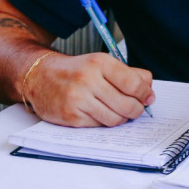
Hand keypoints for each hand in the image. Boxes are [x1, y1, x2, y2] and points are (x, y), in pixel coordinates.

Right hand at [25, 51, 153, 126]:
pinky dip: (103, 122)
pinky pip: (98, 126)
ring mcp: (78, 99)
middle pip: (127, 105)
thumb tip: (149, 89)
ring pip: (115, 119)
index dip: (145, 94)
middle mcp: (88, 79)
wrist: (39, 77)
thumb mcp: (100, 64)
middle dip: (136, 110)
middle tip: (135, 109)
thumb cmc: (74, 72)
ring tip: (117, 112)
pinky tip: (99, 114)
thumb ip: (127, 74)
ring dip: (121, 119)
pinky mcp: (71, 116)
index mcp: (99, 63)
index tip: (147, 98)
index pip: (134, 83)